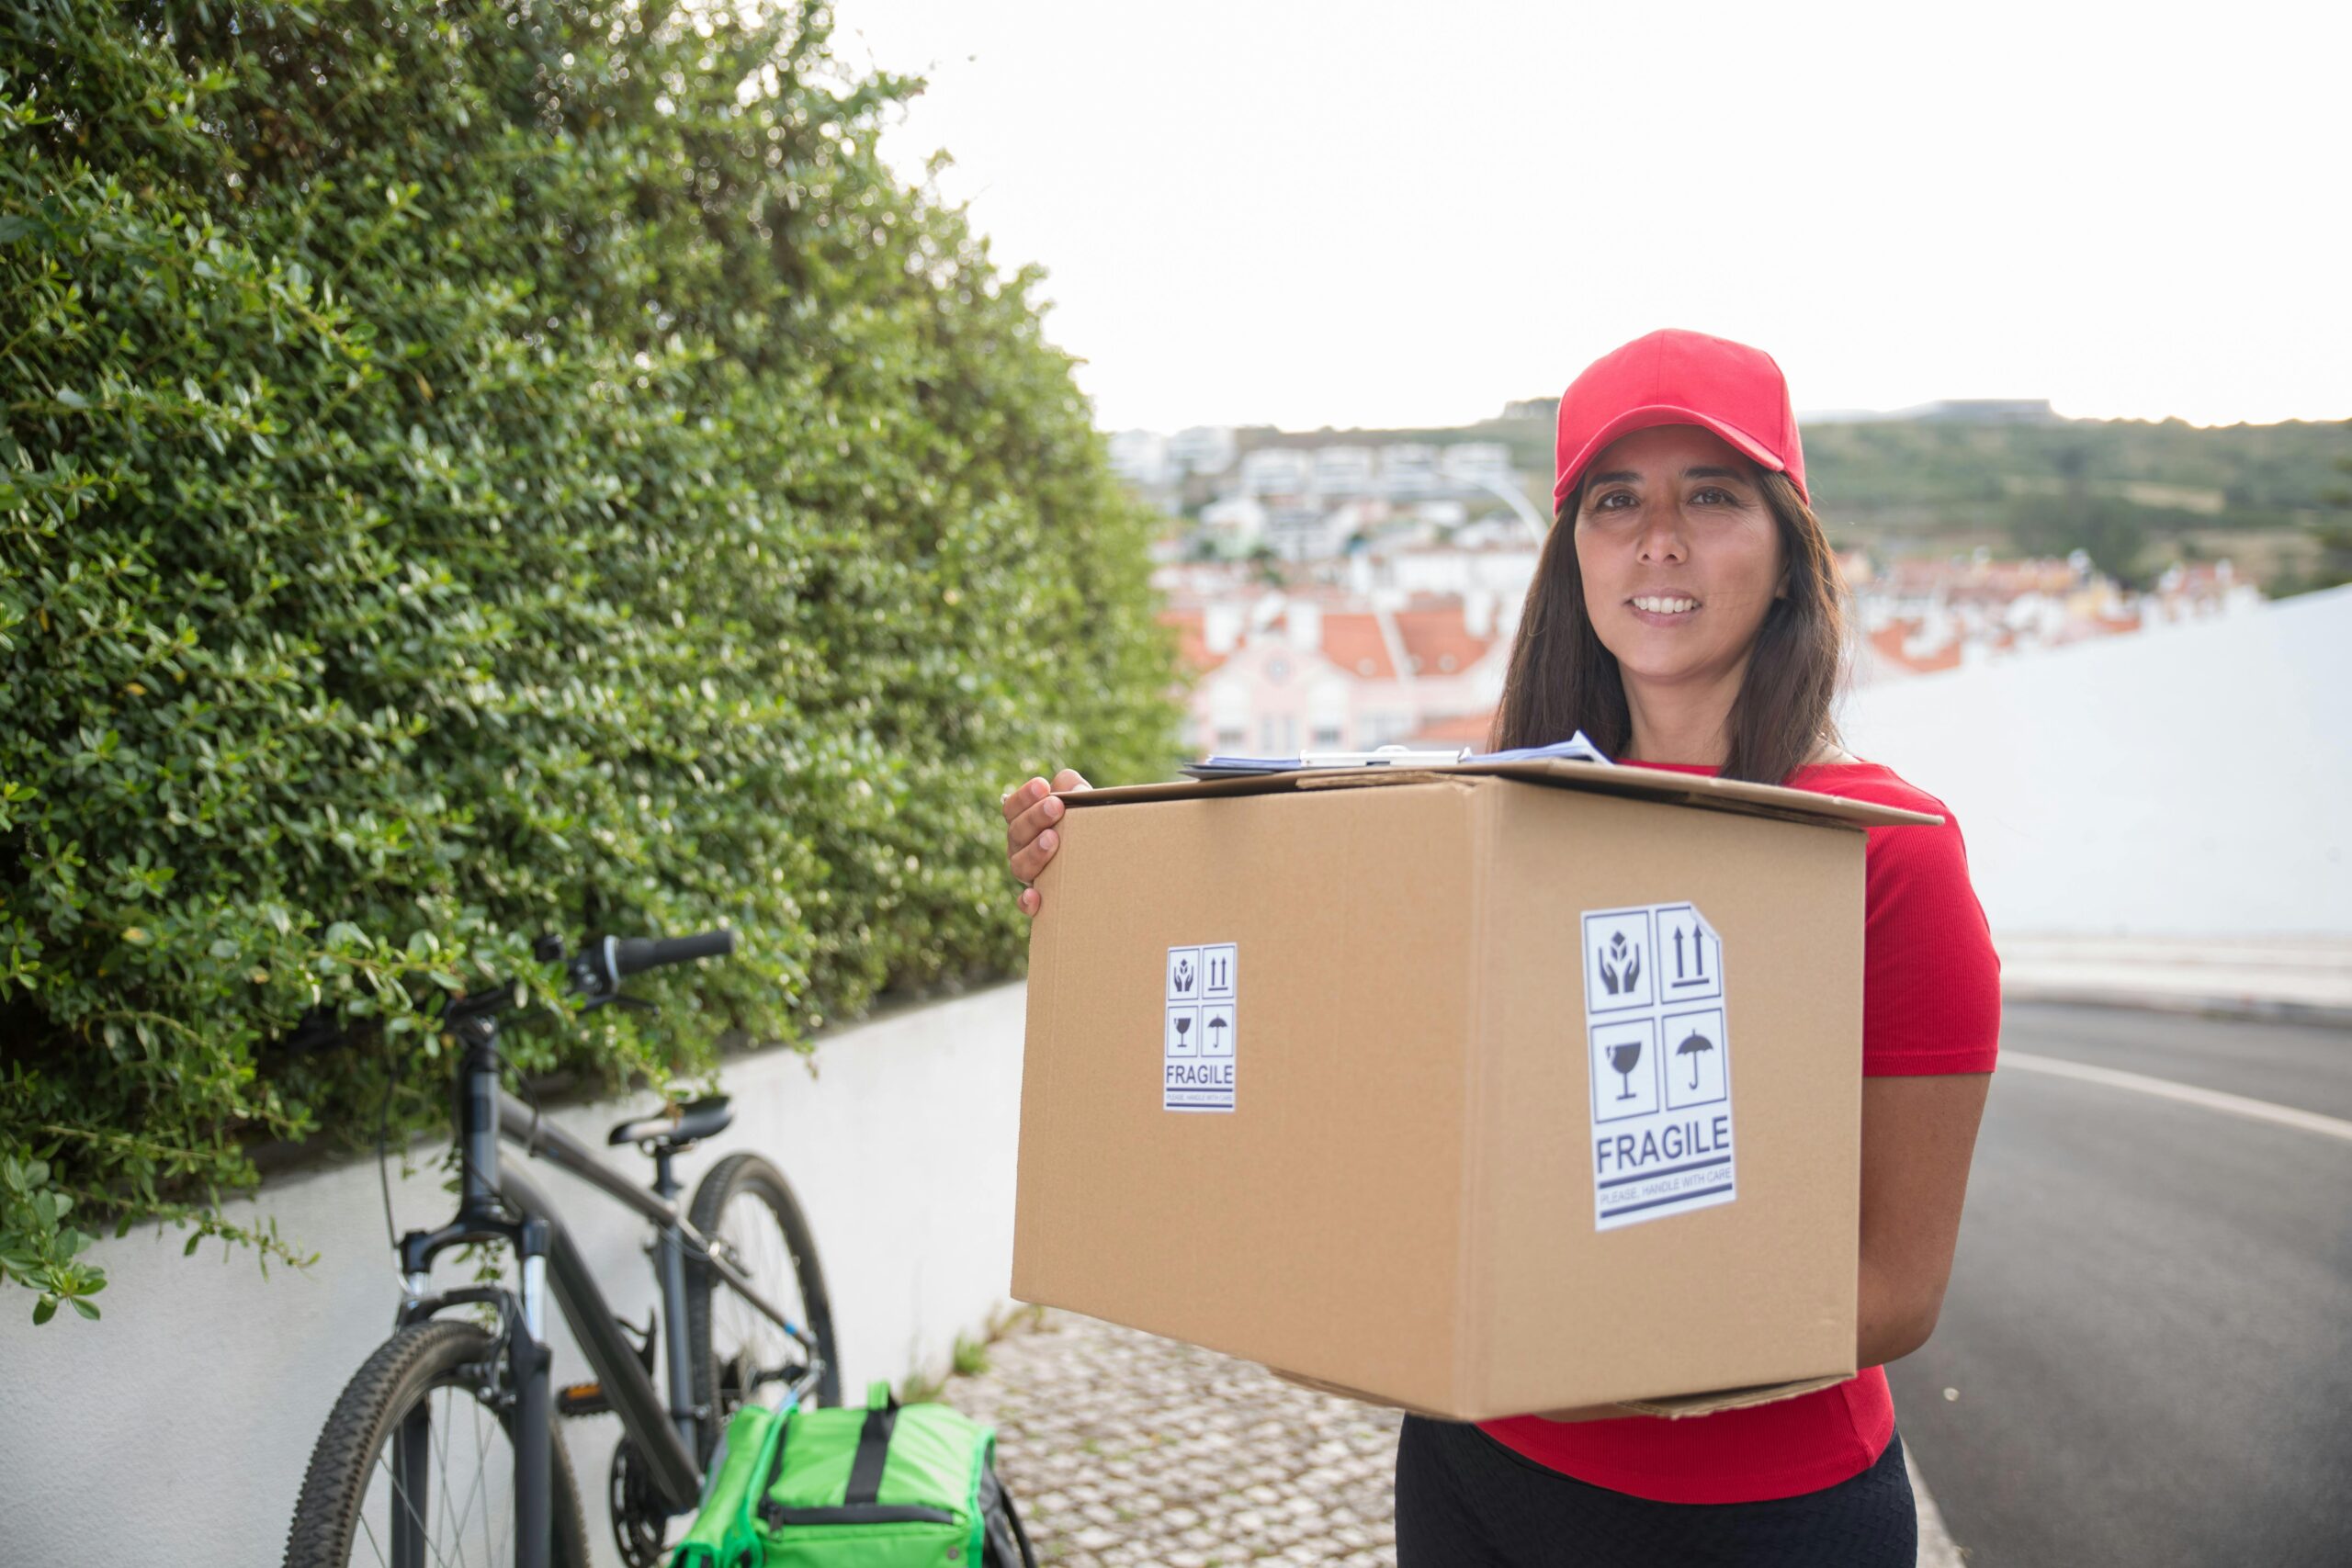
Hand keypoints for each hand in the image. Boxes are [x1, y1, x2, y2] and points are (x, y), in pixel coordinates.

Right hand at [1001, 769, 1090, 916]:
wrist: (1106, 862)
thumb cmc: (1085, 824)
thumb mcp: (1081, 800)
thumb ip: (1074, 787)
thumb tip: (1077, 792)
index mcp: (1024, 822)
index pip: (1012, 808)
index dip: (1023, 797)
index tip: (1042, 786)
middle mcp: (1020, 848)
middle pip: (1016, 833)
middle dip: (1034, 818)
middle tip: (1056, 807)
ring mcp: (1029, 874)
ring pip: (1019, 865)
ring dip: (1034, 851)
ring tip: (1052, 839)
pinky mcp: (1042, 899)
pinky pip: (1026, 903)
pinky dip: (1027, 901)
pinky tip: (1035, 896)